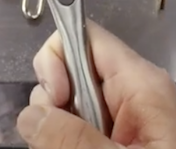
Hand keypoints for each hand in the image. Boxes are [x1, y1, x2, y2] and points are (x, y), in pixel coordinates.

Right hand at [18, 22, 175, 148]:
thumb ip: (72, 138)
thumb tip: (32, 115)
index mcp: (143, 87)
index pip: (86, 36)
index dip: (58, 59)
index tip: (56, 96)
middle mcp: (134, 100)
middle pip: (69, 75)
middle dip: (52, 106)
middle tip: (65, 141)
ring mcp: (125, 127)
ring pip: (67, 111)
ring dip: (58, 135)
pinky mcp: (118, 147)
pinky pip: (78, 135)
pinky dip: (68, 146)